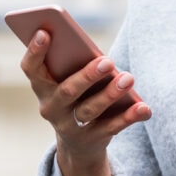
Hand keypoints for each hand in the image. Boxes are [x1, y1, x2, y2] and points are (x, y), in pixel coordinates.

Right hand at [21, 31, 151, 152]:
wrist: (77, 143)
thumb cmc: (75, 94)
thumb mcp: (68, 79)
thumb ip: (73, 62)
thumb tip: (96, 52)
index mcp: (41, 87)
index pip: (31, 68)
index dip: (34, 51)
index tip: (45, 32)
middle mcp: (51, 108)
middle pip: (67, 91)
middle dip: (87, 75)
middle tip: (108, 61)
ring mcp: (70, 127)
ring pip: (90, 110)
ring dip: (110, 94)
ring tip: (129, 78)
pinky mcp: (92, 140)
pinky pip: (112, 127)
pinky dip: (129, 117)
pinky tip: (144, 107)